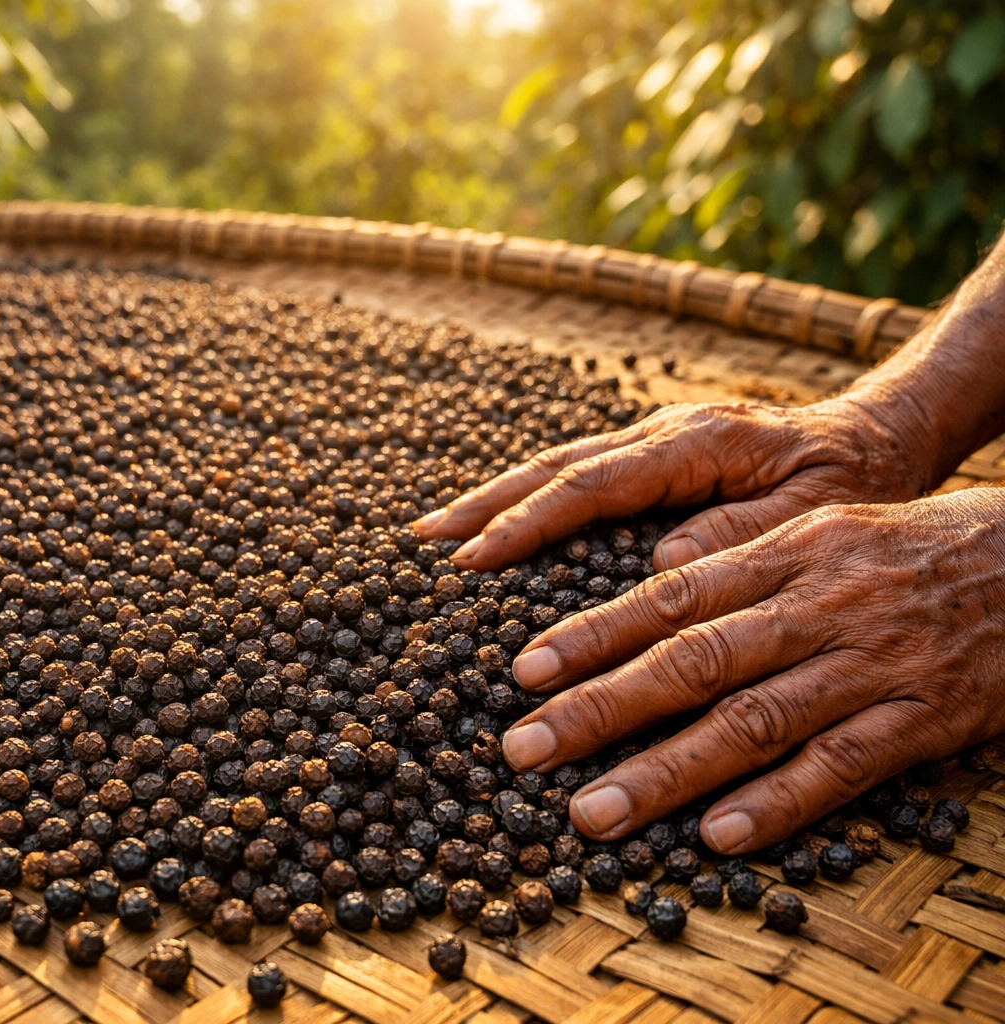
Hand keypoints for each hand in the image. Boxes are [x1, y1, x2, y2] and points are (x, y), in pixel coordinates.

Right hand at [412, 396, 943, 572]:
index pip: (594, 484)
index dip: (529, 521)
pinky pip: (579, 473)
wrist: (879, 434)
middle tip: (424, 537)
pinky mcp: (654, 453)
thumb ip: (740, 534)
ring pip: (559, 464)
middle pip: (557, 466)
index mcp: (698, 444)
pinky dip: (530, 497)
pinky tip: (496, 521)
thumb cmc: (856, 482)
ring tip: (437, 529)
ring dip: (496, 497)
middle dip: (486, 503)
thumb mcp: (818, 513)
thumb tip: (661, 564)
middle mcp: (665, 432)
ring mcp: (656, 438)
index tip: (474, 556)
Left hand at [497, 490, 1004, 852]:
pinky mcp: (921, 720)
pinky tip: (719, 835)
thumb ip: (738, 554)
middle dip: (601, 709)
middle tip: (524, 749)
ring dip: (667, 772)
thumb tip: (653, 570)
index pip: (671, 598)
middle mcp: (816, 606)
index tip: (523, 671)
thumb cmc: (906, 548)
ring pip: (754, 722)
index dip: (594, 636)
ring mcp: (869, 666)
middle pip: (694, 661)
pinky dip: (780, 802)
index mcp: (786, 553)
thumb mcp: (821, 528)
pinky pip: (843, 767)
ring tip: (593, 812)